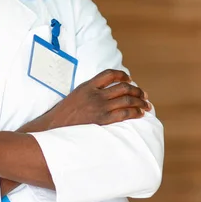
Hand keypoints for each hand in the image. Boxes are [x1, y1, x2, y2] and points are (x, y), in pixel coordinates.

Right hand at [32, 69, 151, 130]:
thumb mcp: (75, 95)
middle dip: (136, 90)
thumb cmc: (63, 114)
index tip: (130, 79)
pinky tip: (140, 113)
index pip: (109, 74)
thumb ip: (89, 92)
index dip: (122, 75)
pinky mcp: (102, 120)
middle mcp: (95, 94)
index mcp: (87, 86)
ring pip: (126, 100)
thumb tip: (104, 93)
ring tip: (146, 105)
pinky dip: (134, 112)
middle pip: (122, 87)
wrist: (54, 127)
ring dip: (139, 101)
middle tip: (143, 94)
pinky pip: (124, 114)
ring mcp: (99, 107)